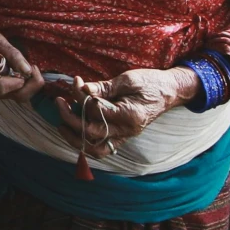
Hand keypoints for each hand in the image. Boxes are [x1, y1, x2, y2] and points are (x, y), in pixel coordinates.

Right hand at [0, 21, 41, 101]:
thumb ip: (13, 55)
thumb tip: (28, 70)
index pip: (1, 87)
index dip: (18, 80)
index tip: (27, 66)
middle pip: (15, 96)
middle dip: (31, 84)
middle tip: (34, 67)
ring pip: (19, 96)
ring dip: (30, 84)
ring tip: (31, 68)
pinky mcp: (1, 90)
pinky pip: (17, 92)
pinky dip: (26, 84)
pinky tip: (24, 71)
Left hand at [54, 68, 196, 154]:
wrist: (170, 91)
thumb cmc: (151, 82)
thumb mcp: (129, 79)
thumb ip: (105, 87)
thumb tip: (83, 89)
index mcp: (130, 115)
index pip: (96, 112)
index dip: (81, 97)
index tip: (75, 82)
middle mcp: (127, 131)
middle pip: (91, 134)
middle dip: (70, 119)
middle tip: (59, 102)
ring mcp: (125, 136)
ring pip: (95, 149)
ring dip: (74, 138)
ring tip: (61, 123)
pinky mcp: (122, 137)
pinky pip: (101, 148)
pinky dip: (85, 142)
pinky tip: (74, 129)